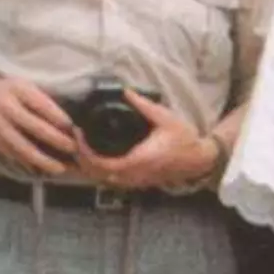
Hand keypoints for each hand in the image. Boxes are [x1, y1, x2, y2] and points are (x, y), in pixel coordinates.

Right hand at [0, 71, 75, 175]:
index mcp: (17, 90)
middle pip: (36, 127)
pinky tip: (40, 170)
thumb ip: (37, 98)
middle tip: (75, 149)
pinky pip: (11, 155)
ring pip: (23, 147)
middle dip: (58, 140)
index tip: (75, 128)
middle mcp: (7, 108)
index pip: (44, 105)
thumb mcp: (17, 85)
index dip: (61, 118)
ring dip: (43, 159)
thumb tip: (63, 119)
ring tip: (59, 168)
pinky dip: (27, 163)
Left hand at [73, 91, 214, 191]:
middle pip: (96, 174)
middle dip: (80, 159)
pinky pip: (111, 180)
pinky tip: (96, 158)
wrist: (199, 159)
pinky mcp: (137, 182)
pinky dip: (99, 171)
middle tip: (74, 140)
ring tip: (81, 148)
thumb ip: (143, 105)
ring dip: (88, 166)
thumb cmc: (184, 139)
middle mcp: (133, 174)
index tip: (79, 134)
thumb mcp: (165, 118)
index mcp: (137, 160)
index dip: (85, 151)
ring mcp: (135, 181)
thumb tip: (125, 91)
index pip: (101, 163)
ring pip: (102, 180)